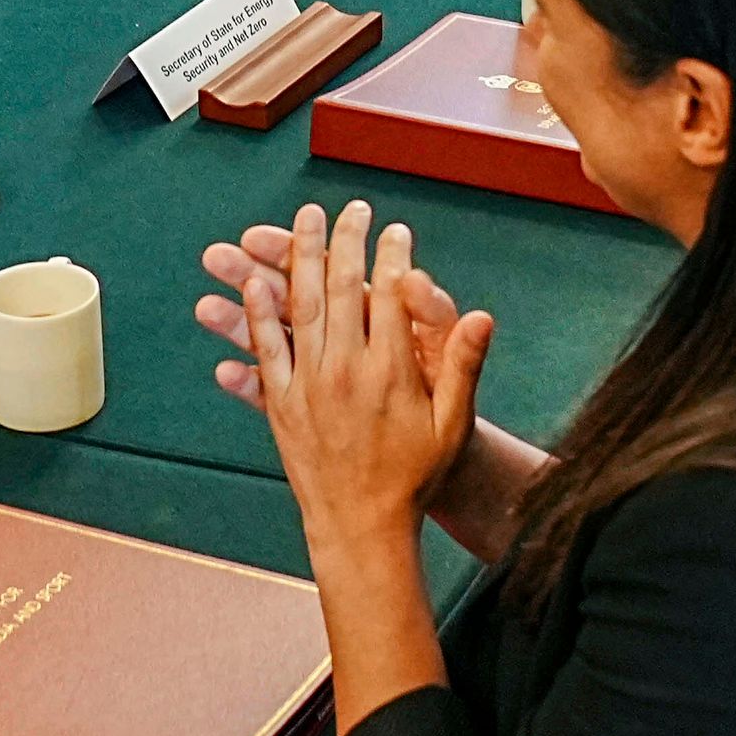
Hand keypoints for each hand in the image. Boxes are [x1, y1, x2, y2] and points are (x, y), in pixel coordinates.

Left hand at [219, 201, 488, 551]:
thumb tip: (482, 316)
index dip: (393, 256)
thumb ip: (464, 365)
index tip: (395, 229)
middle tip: (348, 209)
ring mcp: (309, 386)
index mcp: (390, 370)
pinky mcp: (282, 405)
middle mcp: (345, 371)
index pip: (389, 295)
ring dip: (297, 259)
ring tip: (300, 223)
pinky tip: (253, 282)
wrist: (362, 526)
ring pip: (299, 307)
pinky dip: (257, 313)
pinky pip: (266, 349)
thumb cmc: (415, 475)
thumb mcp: (452, 423)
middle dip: (345, 241)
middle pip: (340, 289)